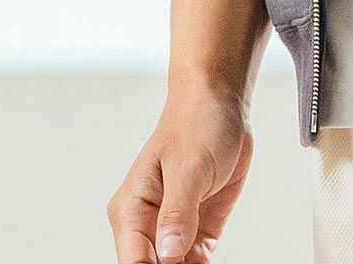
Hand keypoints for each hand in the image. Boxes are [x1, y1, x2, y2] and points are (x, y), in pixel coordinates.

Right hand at [107, 85, 252, 261]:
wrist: (220, 104)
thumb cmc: (196, 123)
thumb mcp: (189, 166)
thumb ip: (178, 212)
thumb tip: (168, 254)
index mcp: (132, 210)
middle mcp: (147, 225)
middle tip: (193, 261)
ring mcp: (172, 230)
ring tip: (202, 256)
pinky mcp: (197, 230)